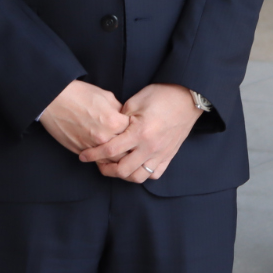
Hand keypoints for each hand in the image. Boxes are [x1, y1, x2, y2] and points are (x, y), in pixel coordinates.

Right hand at [40, 80, 130, 154]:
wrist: (54, 99)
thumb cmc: (79, 94)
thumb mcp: (106, 96)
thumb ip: (120, 110)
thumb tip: (126, 119)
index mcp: (114, 121)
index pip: (134, 134)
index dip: (136, 132)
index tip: (136, 131)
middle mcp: (104, 137)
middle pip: (126, 152)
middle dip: (130, 149)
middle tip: (133, 146)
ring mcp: (91, 146)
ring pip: (112, 161)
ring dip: (117, 158)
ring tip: (121, 153)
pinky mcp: (80, 151)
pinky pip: (97, 160)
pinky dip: (102, 159)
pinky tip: (105, 154)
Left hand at [78, 84, 203, 183]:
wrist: (188, 97)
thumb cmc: (162, 95)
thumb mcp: (136, 101)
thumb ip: (120, 118)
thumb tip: (108, 130)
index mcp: (140, 132)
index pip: (111, 150)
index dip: (94, 155)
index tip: (83, 156)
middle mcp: (150, 147)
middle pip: (122, 170)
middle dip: (105, 170)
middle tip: (98, 163)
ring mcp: (161, 154)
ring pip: (138, 177)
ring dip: (123, 175)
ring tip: (115, 167)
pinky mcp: (169, 156)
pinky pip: (154, 174)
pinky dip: (142, 173)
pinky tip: (135, 166)